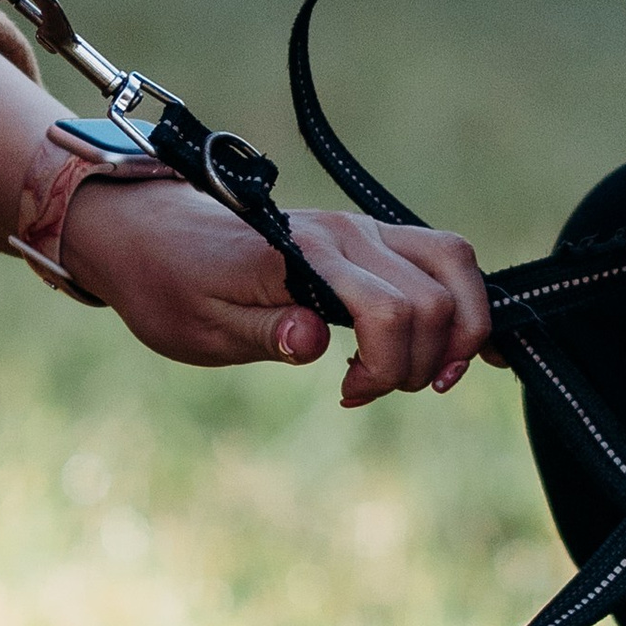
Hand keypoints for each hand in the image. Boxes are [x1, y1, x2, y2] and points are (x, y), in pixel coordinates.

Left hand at [67, 179, 493, 397]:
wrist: (157, 239)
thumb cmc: (174, 286)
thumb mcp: (202, 326)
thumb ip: (264, 332)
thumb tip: (312, 341)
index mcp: (305, 253)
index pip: (389, 309)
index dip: (385, 366)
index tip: (347, 396)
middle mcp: (346, 231)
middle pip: (434, 297)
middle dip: (418, 360)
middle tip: (366, 390)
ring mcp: (364, 230)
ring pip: (455, 264)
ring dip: (458, 330)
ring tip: (419, 376)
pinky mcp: (372, 239)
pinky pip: (443, 257)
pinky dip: (466, 300)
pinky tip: (469, 348)